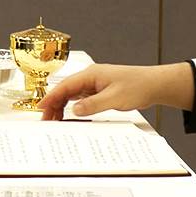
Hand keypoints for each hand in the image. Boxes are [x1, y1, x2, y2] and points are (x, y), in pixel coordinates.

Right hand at [38, 63, 194, 120]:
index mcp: (91, 75)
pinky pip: (82, 100)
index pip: (65, 86)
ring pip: (72, 96)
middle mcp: (91, 78)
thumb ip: (93, 104)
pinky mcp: (101, 91)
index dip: (51, 97)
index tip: (41, 108)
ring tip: (56, 121)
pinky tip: (72, 117)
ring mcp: (95, 84)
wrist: (155, 85)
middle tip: (46, 120)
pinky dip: (74, 108)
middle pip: (66, 91)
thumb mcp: (115, 98)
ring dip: (63, 107)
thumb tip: (74, 110)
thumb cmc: (138, 86)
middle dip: (54, 105)